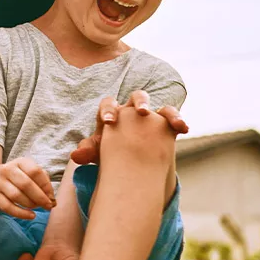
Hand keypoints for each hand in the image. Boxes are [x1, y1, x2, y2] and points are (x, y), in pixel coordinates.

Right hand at [0, 158, 55, 218]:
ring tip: (37, 208)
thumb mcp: (30, 173)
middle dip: (40, 197)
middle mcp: (8, 169)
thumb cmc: (18, 177)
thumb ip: (43, 183)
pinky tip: (31, 215)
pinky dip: (21, 214)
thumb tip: (52, 200)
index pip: (35, 172)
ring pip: (16, 195)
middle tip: (48, 206)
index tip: (51, 197)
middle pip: (26, 184)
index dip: (46, 186)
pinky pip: (7, 207)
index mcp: (20, 162)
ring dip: (30, 204)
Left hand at [71, 91, 188, 164]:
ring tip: (167, 120)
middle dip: (140, 102)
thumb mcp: (99, 152)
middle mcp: (132, 110)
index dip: (109, 110)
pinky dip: (178, 120)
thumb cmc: (110, 152)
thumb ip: (88, 151)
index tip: (109, 122)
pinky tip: (183, 129)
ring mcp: (150, 115)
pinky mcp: (165, 123)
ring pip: (159, 106)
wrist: (129, 161)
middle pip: (136, 98)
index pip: (109, 104)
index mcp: (113, 113)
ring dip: (165, 111)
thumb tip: (75, 156)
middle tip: (142, 112)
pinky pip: (173, 117)